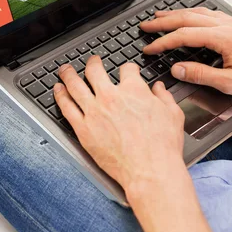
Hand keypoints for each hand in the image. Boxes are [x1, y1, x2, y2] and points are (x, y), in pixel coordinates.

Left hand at [54, 58, 185, 189]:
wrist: (150, 169)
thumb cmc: (163, 145)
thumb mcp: (173, 114)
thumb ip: (164, 97)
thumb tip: (159, 89)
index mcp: (134, 90)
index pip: (127, 69)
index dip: (128, 68)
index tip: (127, 71)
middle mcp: (111, 97)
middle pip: (95, 71)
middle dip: (93, 63)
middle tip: (91, 61)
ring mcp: (94, 112)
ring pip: (75, 85)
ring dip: (69, 74)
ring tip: (65, 70)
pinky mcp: (84, 129)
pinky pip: (67, 108)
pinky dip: (60, 96)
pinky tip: (58, 90)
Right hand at [141, 8, 231, 98]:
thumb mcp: (231, 84)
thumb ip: (202, 75)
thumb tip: (178, 69)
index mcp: (221, 38)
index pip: (183, 36)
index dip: (162, 42)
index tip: (149, 49)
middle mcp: (225, 26)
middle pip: (187, 18)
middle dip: (163, 21)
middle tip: (146, 25)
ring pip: (198, 13)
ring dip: (177, 14)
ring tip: (162, 16)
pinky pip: (210, 14)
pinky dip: (194, 14)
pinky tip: (191, 17)